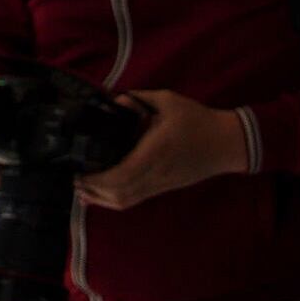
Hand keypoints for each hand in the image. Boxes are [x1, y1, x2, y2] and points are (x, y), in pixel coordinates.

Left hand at [74, 89, 248, 210]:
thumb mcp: (168, 101)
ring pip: (126, 201)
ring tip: (81, 190)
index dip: (97, 179)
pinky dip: (115, 201)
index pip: (121, 174)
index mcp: (155, 151)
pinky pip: (135, 200)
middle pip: (119, 194)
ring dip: (101, 200)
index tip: (79, 172)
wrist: (225, 143)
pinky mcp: (164, 188)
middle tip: (73, 180)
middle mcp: (156, 172)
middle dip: (93, 191)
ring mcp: (160, 184)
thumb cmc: (198, 120)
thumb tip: (115, 101)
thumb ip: (140, 99)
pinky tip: (102, 196)